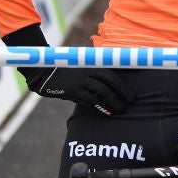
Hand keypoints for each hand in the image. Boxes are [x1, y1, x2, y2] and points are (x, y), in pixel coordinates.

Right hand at [19, 67, 134, 115]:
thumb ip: (94, 73)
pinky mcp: (72, 90)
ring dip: (113, 102)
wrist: (44, 73)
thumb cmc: (66, 71)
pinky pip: (89, 99)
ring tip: (121, 110)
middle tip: (130, 103)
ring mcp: (80, 80)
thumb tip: (110, 84)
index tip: (133, 93)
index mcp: (92, 65)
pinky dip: (99, 106)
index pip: (113, 74)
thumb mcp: (81, 68)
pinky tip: (107, 113)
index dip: (124, 84)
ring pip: (102, 92)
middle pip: (110, 82)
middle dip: (122, 93)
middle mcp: (88, 71)